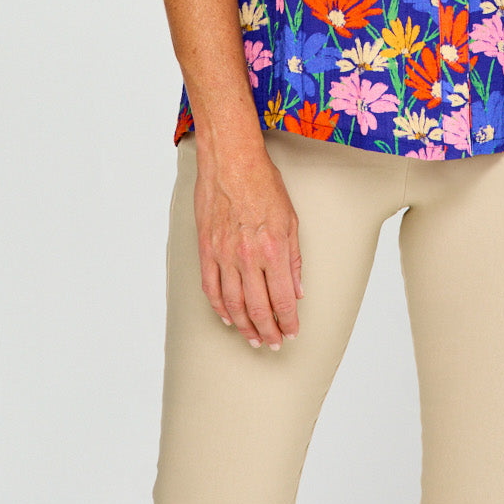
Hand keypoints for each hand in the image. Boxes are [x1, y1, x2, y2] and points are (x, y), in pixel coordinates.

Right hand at [193, 144, 303, 350]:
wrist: (231, 160)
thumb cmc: (263, 183)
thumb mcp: (291, 218)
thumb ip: (294, 258)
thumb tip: (297, 290)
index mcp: (274, 249)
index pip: (282, 300)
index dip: (288, 322)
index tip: (292, 332)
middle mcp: (248, 257)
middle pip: (258, 309)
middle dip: (268, 331)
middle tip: (274, 343)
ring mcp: (223, 254)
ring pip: (233, 305)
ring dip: (245, 327)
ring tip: (254, 338)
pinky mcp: (206, 249)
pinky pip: (211, 288)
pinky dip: (219, 308)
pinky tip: (228, 318)